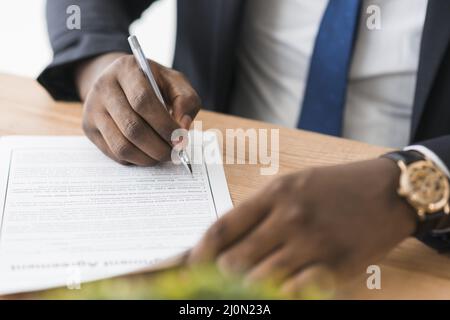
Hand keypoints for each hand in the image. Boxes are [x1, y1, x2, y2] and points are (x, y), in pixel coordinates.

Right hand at [76, 52, 200, 165]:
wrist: (120, 81)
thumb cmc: (154, 83)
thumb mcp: (174, 82)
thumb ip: (186, 101)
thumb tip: (183, 127)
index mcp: (126, 69)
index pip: (143, 100)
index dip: (164, 124)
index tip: (180, 137)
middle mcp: (104, 86)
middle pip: (132, 127)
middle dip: (159, 147)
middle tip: (175, 153)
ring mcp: (93, 109)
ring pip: (122, 145)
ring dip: (148, 158)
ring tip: (164, 155)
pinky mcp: (89, 128)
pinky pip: (114, 153)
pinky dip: (136, 159)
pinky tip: (148, 153)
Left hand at [188, 158, 416, 295]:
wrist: (388, 191)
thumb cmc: (335, 186)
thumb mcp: (292, 185)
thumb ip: (258, 210)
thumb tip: (223, 239)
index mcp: (276, 194)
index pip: (223, 227)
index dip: (200, 252)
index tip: (189, 266)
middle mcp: (290, 218)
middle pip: (234, 260)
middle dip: (222, 274)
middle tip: (224, 276)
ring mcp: (313, 244)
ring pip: (260, 280)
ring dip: (250, 286)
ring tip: (254, 281)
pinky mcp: (337, 266)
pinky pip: (295, 291)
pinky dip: (283, 294)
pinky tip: (283, 287)